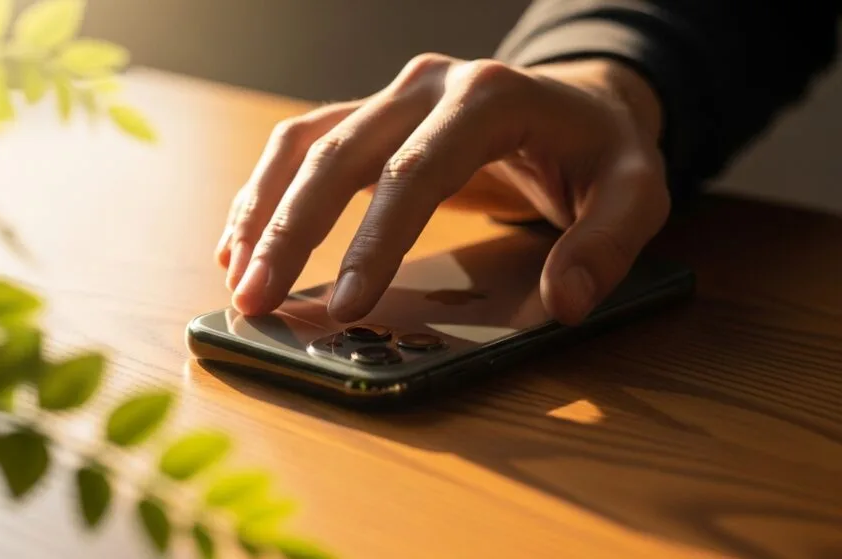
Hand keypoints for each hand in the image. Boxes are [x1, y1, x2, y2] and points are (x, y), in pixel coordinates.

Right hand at [215, 54, 669, 324]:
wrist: (577, 104)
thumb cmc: (601, 153)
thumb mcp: (636, 193)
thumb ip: (607, 244)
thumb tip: (565, 303)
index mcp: (490, 97)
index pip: (417, 170)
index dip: (375, 239)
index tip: (346, 305)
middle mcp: (428, 85)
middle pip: (340, 154)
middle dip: (291, 232)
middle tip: (255, 302)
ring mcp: (392, 96)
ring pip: (305, 144)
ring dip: (262, 212)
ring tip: (236, 280)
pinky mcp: (370, 116)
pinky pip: (303, 146)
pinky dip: (265, 192)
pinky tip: (239, 241)